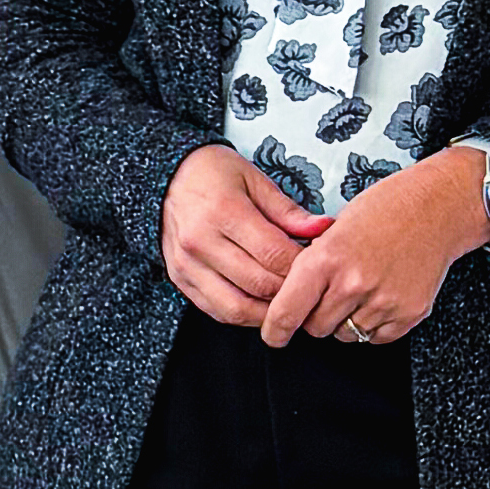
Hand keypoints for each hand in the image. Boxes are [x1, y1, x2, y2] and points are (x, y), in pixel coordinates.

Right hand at [160, 141, 327, 327]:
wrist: (166, 177)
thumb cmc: (213, 173)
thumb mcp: (254, 180)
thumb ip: (288, 211)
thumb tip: (323, 229)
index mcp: (223, 212)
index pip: (274, 254)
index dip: (302, 266)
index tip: (317, 264)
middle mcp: (201, 242)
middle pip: (258, 284)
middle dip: (290, 290)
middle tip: (308, 286)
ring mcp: (187, 265)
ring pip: (236, 307)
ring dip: (267, 312)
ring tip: (287, 304)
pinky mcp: (180, 279)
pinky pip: (215, 310)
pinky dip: (242, 315)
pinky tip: (260, 307)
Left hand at [257, 141, 489, 350]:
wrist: (439, 207)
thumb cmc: (386, 210)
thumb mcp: (333, 229)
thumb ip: (311, 267)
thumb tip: (288, 300)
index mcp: (327, 259)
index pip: (286, 313)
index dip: (275, 330)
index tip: (273, 335)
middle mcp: (354, 285)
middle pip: (315, 329)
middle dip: (316, 316)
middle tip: (331, 292)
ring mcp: (383, 302)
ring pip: (345, 335)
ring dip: (345, 320)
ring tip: (361, 288)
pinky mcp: (409, 314)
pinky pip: (375, 338)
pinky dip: (372, 324)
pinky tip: (380, 295)